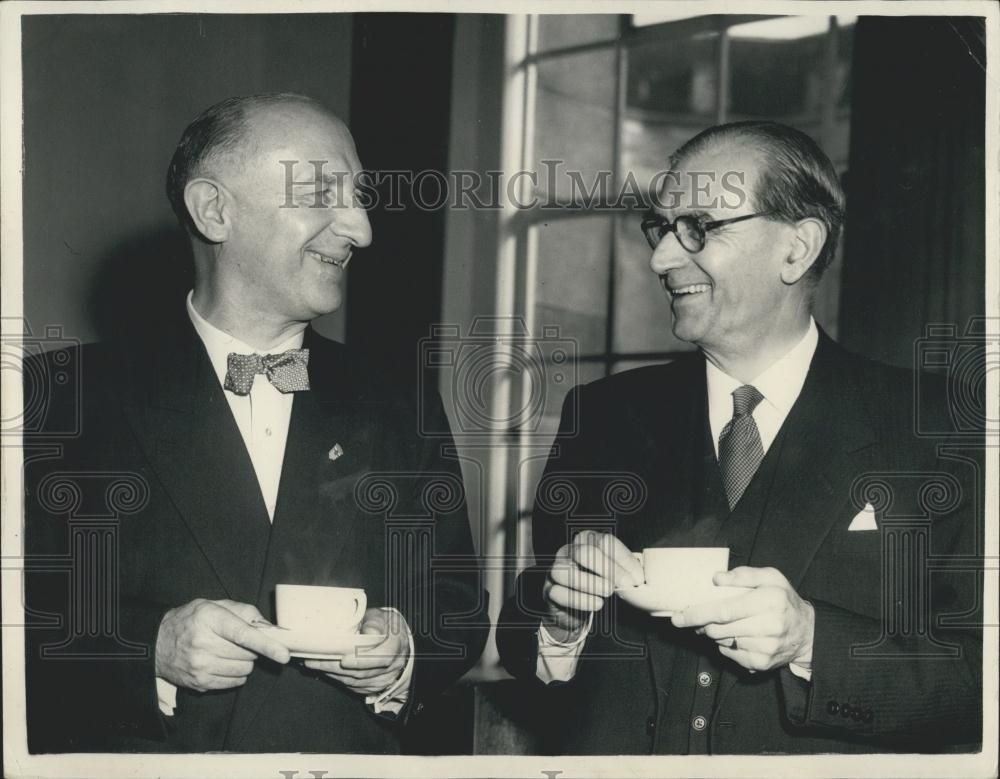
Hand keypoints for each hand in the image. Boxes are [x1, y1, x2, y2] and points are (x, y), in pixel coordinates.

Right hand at [155, 598, 289, 691]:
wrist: (157, 643)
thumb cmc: (190, 620)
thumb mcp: (213, 605)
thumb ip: (243, 611)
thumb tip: (268, 626)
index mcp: (209, 619)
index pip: (243, 634)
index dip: (266, 645)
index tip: (283, 654)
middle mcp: (203, 644)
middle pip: (247, 654)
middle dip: (251, 648)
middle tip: (240, 641)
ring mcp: (201, 667)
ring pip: (244, 670)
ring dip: (244, 662)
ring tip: (229, 652)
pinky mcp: (200, 683)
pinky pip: (234, 683)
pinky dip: (236, 674)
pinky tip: (223, 663)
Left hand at [304, 608, 409, 696]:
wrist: (397, 641)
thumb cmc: (387, 626)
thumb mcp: (383, 618)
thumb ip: (375, 623)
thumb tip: (368, 631)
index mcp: (395, 646)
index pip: (381, 657)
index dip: (362, 661)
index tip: (344, 660)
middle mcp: (392, 666)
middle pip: (362, 672)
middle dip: (336, 668)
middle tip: (315, 660)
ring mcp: (383, 679)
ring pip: (356, 681)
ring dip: (333, 674)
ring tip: (314, 664)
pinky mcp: (374, 686)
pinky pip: (354, 686)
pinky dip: (339, 679)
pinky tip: (325, 671)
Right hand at [542, 531, 643, 642]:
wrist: (575, 608)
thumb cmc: (597, 584)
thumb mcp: (614, 573)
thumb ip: (625, 570)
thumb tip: (637, 578)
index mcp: (586, 541)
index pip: (604, 541)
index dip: (622, 559)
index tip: (636, 577)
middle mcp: (568, 551)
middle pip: (584, 552)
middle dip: (607, 569)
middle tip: (623, 584)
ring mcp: (555, 569)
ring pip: (566, 571)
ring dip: (590, 583)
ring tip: (608, 593)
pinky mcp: (549, 590)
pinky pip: (559, 592)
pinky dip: (580, 599)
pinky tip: (596, 603)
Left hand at [670, 566, 814, 672]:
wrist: (807, 632)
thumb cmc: (784, 600)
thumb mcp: (770, 577)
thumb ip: (744, 575)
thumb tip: (717, 578)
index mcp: (769, 601)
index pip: (723, 610)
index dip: (697, 614)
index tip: (678, 617)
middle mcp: (769, 626)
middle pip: (718, 629)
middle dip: (702, 623)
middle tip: (700, 618)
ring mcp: (765, 648)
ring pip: (721, 641)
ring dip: (715, 633)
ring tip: (725, 624)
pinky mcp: (761, 663)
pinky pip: (730, 654)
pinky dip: (727, 644)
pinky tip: (739, 635)